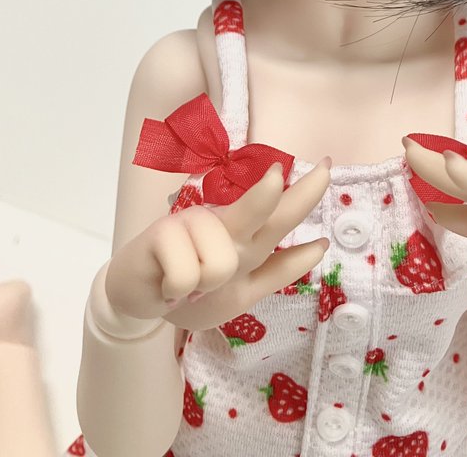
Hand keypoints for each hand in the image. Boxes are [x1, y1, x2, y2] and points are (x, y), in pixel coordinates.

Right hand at [105, 160, 329, 329]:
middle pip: (256, 210)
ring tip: (186, 283)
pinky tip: (166, 284)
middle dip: (267, 196)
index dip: (306, 194)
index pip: (283, 216)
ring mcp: (192, 225)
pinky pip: (188, 275)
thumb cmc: (194, 289)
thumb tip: (321, 246)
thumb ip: (279, 271)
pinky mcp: (162, 234)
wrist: (138, 300)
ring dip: (202, 286)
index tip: (328, 164)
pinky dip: (176, 290)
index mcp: (246, 237)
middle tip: (276, 176)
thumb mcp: (244, 290)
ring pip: (220, 263)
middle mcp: (224, 225)